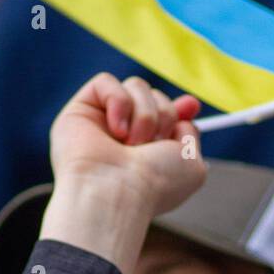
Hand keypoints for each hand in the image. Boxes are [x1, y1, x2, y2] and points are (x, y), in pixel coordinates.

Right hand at [41, 72, 205, 273]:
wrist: (119, 192)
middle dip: (165, 116)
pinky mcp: (81, 110)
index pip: (164, 116)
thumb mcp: (192, 165)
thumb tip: (185, 116)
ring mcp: (102, 122)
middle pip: (155, 96)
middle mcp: (126, 136)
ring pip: (135, 86)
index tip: (191, 106)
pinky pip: (106, 81)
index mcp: (149, 151)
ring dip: (145, 114)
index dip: (179, 109)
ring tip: (133, 143)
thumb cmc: (155, 184)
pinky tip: (116, 131)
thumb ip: (191, 139)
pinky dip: (118, 102)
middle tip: (155, 143)